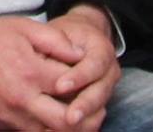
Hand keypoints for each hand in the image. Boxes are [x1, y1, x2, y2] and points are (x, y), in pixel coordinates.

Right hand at [0, 15, 82, 129]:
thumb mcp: (20, 27)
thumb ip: (54, 39)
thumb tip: (81, 52)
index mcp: (31, 72)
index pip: (74, 84)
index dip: (88, 80)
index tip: (93, 73)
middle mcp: (24, 100)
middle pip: (68, 122)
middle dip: (88, 116)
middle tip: (97, 106)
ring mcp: (13, 118)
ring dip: (72, 129)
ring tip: (83, 117)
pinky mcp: (3, 127)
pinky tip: (56, 122)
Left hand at [42, 6, 118, 129]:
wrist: (81, 39)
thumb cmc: (66, 36)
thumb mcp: (60, 31)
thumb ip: (54, 44)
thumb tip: (43, 62)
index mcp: (102, 50)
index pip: (94, 65)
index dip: (79, 77)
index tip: (60, 86)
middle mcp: (109, 72)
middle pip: (100, 92)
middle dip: (84, 105)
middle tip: (69, 117)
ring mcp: (106, 90)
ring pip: (99, 109)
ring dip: (83, 121)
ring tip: (65, 127)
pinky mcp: (99, 105)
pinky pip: (93, 120)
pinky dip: (81, 128)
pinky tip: (62, 130)